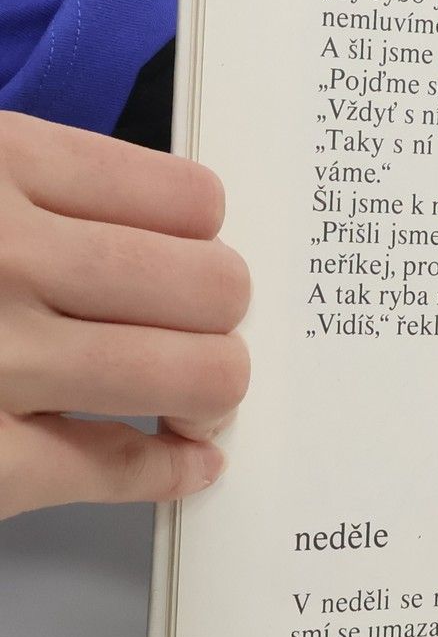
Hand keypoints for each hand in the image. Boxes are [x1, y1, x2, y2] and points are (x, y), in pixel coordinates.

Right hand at [0, 111, 248, 518]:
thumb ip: (40, 191)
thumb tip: (164, 229)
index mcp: (1, 165)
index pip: (189, 199)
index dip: (205, 239)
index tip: (195, 257)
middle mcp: (7, 256)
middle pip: (214, 286)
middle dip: (218, 317)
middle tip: (195, 330)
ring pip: (196, 375)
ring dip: (208, 391)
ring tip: (187, 395)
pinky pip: (116, 466)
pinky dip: (165, 470)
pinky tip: (181, 460)